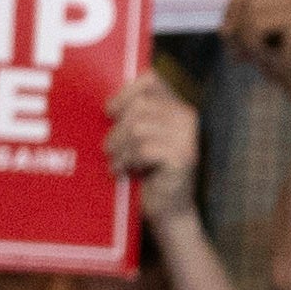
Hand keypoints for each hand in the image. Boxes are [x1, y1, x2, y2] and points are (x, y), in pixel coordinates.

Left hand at [106, 72, 199, 228]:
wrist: (167, 209)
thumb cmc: (146, 171)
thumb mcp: (138, 137)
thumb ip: (130, 114)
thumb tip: (102, 100)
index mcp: (177, 106)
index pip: (150, 80)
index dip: (125, 92)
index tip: (110, 112)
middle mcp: (187, 117)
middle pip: (139, 106)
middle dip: (117, 129)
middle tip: (110, 149)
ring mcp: (188, 137)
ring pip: (138, 128)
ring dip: (120, 148)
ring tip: (117, 162)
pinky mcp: (183, 157)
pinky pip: (143, 149)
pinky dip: (127, 161)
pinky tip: (125, 171)